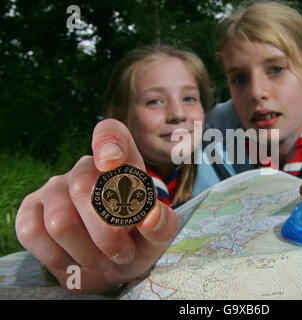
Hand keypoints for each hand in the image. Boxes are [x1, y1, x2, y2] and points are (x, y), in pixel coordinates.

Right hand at [15, 119, 177, 293]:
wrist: (106, 268)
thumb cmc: (134, 244)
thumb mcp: (156, 238)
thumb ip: (162, 226)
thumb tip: (150, 216)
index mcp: (122, 166)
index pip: (111, 133)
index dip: (109, 141)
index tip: (110, 163)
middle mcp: (85, 170)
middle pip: (84, 189)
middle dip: (107, 234)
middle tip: (122, 253)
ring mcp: (54, 188)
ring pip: (60, 221)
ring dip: (86, 253)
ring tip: (103, 260)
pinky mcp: (30, 210)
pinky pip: (32, 232)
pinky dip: (59, 258)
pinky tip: (74, 260)